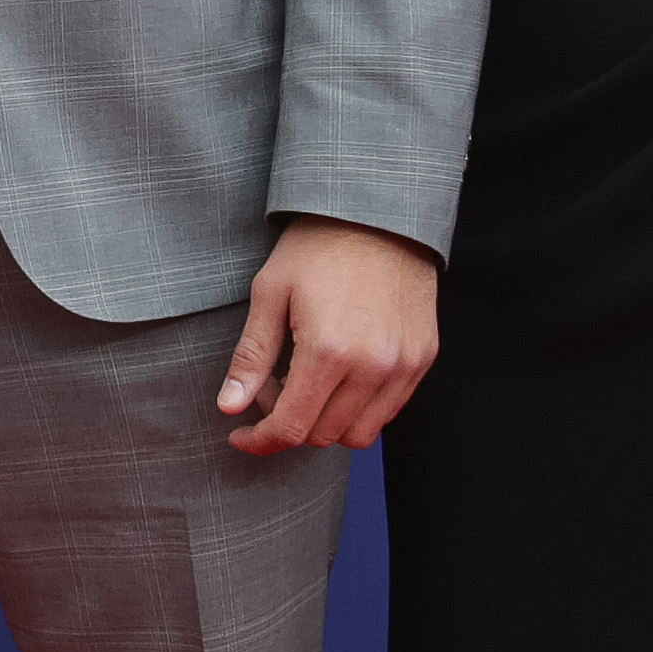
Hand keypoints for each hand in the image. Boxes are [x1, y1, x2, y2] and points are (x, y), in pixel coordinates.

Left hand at [218, 217, 437, 451]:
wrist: (380, 211)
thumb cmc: (318, 246)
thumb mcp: (271, 292)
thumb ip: (252, 356)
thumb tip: (229, 408)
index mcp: (328, 351)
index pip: (291, 427)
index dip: (260, 440)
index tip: (241, 435)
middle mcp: (373, 367)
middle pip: (324, 436)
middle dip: (289, 424)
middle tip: (270, 389)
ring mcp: (403, 366)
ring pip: (360, 434)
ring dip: (326, 423)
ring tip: (306, 383)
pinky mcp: (423, 358)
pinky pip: (389, 411)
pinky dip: (359, 409)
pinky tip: (339, 376)